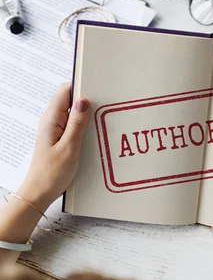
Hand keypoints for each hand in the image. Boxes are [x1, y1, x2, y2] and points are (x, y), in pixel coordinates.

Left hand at [19, 84, 90, 209]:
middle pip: (71, 99)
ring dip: (88, 115)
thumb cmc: (51, 173)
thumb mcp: (69, 147)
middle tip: (105, 108)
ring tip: (102, 122)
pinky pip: (75, 124)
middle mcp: (53, 120)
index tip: (98, 90)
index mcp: (51, 119)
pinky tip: (95, 134)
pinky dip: (86, 125)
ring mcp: (56, 128)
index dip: (82, 87)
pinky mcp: (61, 136)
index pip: (65, 90)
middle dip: (89, 101)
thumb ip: (77, 123)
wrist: (40, 192)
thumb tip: (83, 100)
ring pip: (75, 112)